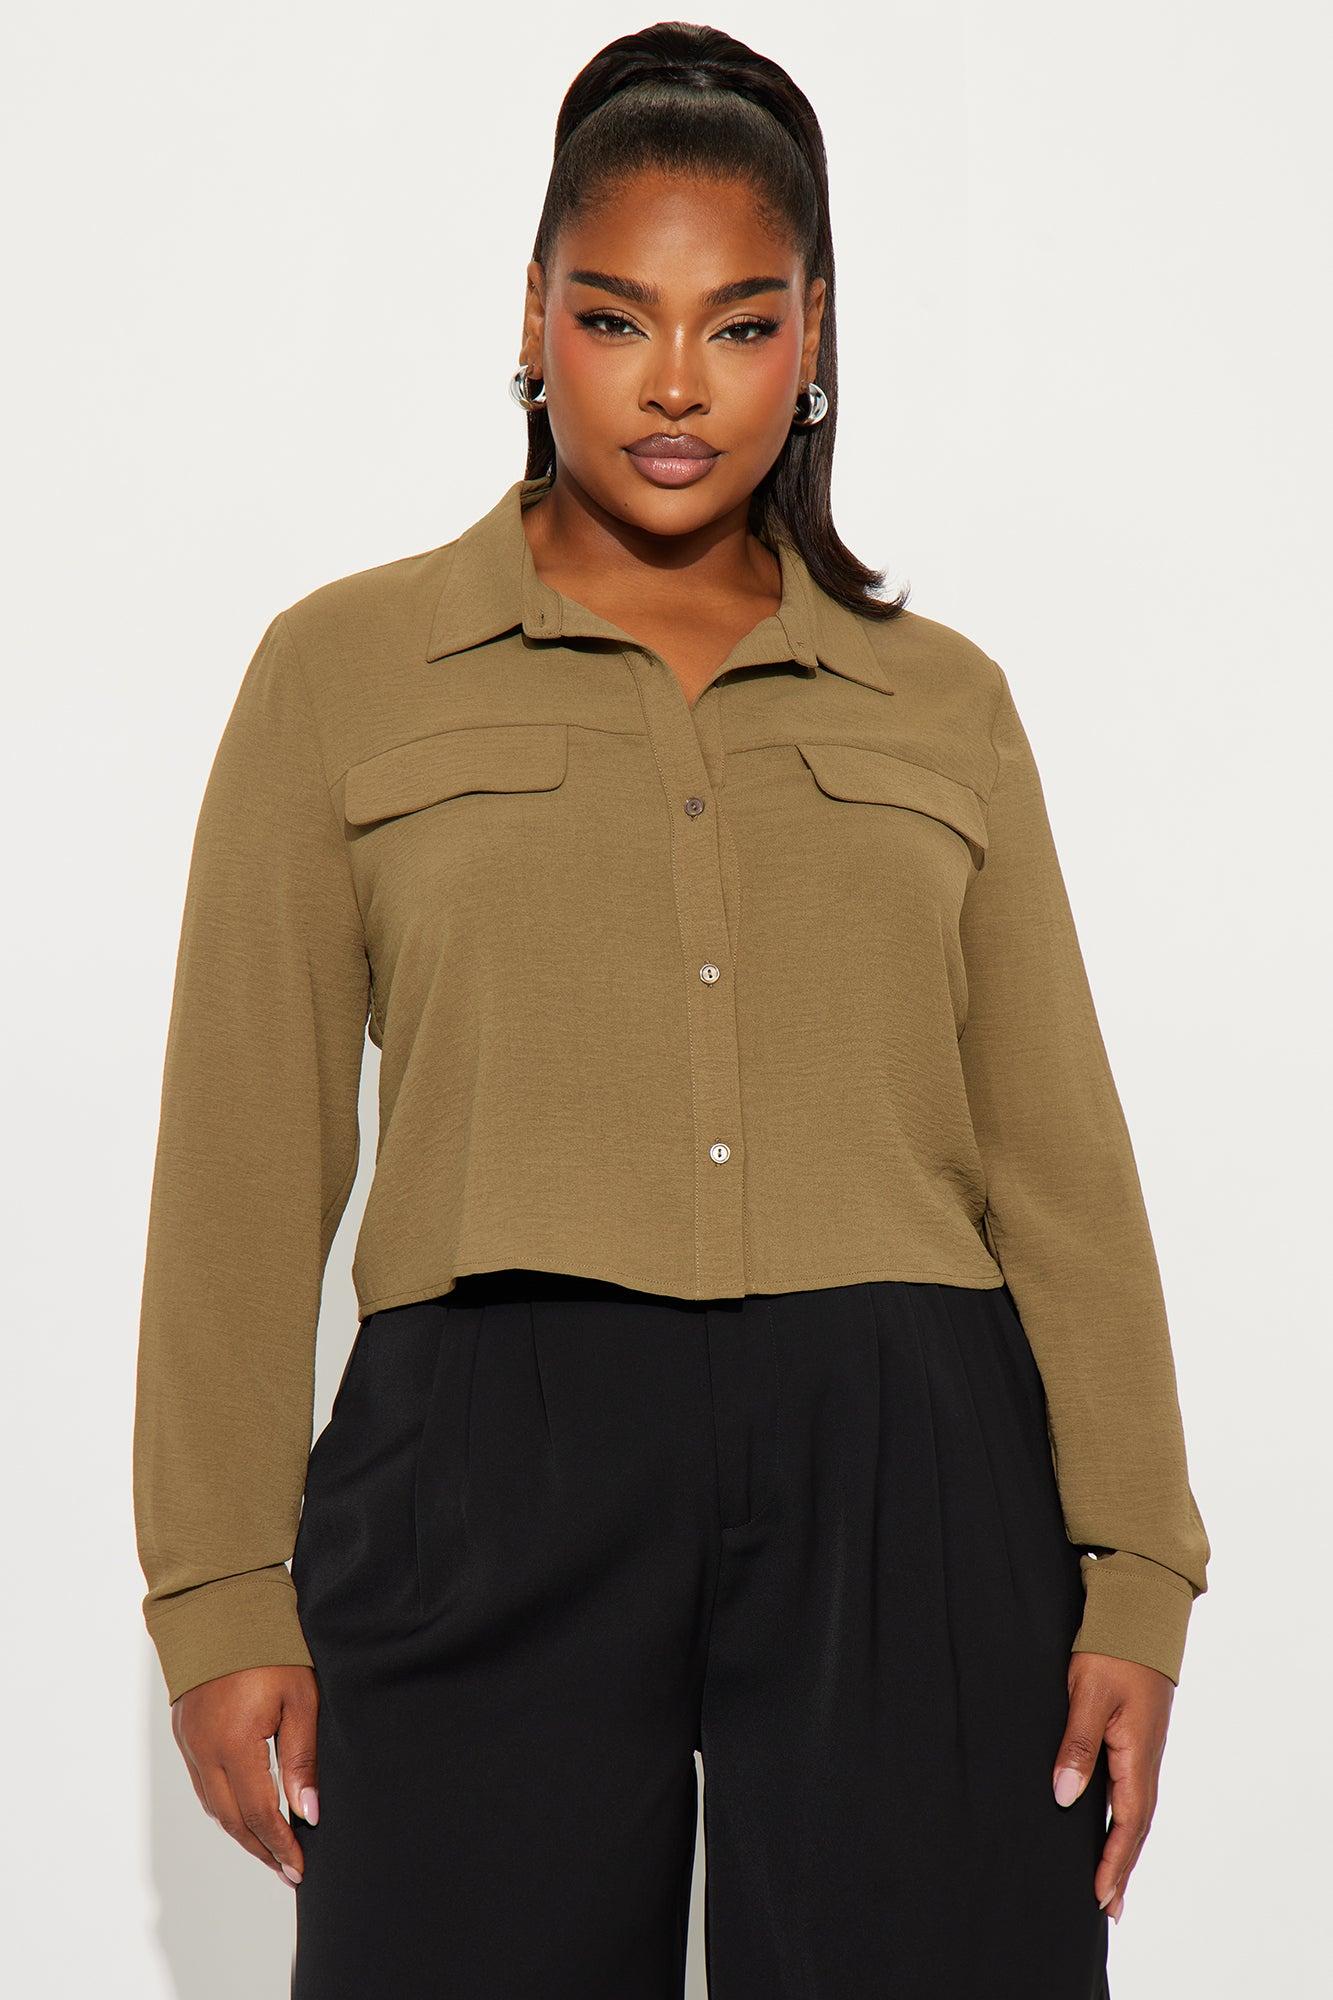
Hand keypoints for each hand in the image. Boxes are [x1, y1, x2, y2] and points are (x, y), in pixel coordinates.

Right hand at [172, 1665, 320, 1885]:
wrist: (221, 1605)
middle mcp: (203, 1751)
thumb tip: (308, 1813)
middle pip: (232, 1819)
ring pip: (213, 1806)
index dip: (281, 1845)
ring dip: (241, 1831)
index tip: (300, 1868)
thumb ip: (302, 1758)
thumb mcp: (300, 1698)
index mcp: (234, 1745)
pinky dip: (224, 1806)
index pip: (260, 1814)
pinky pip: (202, 1785)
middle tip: (288, 1870)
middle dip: (261, 1848)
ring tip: (270, 1848)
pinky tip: (244, 1811)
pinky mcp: (183, 1732)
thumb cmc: (270, 1646)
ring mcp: (189, 1743)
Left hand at [1051, 1650, 1173, 1923]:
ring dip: (1123, 1845)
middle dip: (1122, 1866)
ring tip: (1109, 1880)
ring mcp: (1143, 1747)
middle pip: (1137, 1824)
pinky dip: (1123, 1816)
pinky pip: (1131, 1787)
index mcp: (1137, 1753)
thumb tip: (1066, 1797)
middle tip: (1108, 1907)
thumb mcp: (1088, 1694)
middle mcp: (1145, 1757)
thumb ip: (1078, 1745)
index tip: (1100, 1897)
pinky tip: (1109, 1822)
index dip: (1114, 1861)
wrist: (1141, 1610)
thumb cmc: (1113, 1649)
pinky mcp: (1136, 1734)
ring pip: (1135, 1808)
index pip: (1129, 1822)